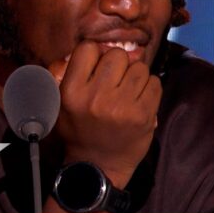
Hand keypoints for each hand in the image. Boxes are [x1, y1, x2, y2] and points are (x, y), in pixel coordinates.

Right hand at [47, 40, 161, 186]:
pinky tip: (139, 101)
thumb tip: (96, 45)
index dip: (95, 54)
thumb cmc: (79, 129)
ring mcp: (122, 107)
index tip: (97, 67)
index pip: (88, 48)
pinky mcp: (143, 115)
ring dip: (136, 76)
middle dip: (119, 64)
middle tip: (115, 81)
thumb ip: (65, 70)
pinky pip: (155, 82)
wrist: (98, 167)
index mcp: (71, 91)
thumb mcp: (58, 102)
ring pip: (139, 67)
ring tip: (128, 92)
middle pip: (117, 55)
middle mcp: (96, 98)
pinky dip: (150, 88)